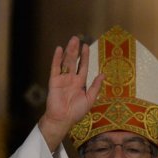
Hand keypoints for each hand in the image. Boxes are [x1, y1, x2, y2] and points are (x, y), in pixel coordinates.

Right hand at [37, 35, 103, 151]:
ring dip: (68, 51)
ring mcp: (62, 79)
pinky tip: (59, 49)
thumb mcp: (90, 99)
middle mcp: (71, 79)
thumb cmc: (76, 112)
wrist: (63, 119)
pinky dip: (57, 58)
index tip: (86, 46)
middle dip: (75, 50)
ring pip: (66, 62)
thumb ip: (96, 87)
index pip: (83, 66)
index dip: (84, 56)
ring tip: (71, 40)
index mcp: (80, 83)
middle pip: (73, 61)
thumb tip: (103, 74)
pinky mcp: (54, 81)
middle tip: (77, 38)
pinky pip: (55, 67)